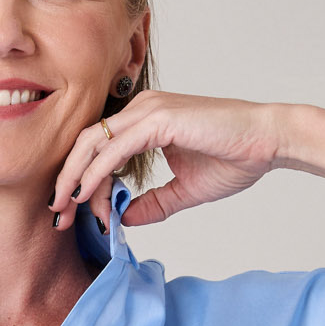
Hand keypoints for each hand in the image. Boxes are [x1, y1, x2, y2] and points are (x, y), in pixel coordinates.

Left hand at [51, 92, 288, 230]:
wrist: (268, 142)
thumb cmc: (234, 158)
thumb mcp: (183, 190)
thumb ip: (152, 203)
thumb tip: (124, 217)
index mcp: (145, 119)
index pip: (99, 149)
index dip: (81, 181)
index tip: (73, 214)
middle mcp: (141, 108)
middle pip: (86, 143)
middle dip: (66, 180)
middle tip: (56, 215)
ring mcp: (148, 110)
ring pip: (93, 144)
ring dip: (75, 179)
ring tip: (64, 210)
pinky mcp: (158, 119)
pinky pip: (114, 149)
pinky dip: (96, 174)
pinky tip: (87, 196)